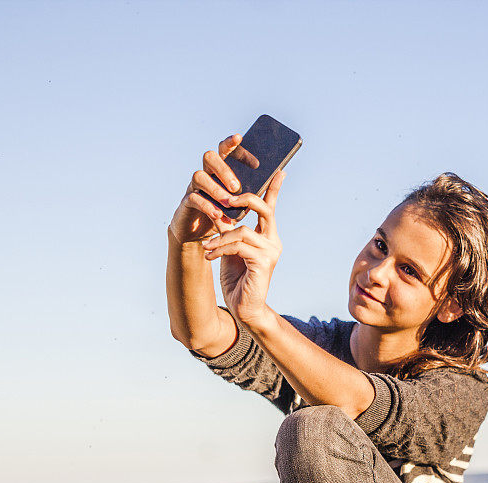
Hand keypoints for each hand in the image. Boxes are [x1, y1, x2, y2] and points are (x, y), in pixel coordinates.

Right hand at [169, 133, 256, 242]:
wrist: (204, 238)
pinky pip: (194, 198)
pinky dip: (207, 205)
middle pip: (209, 157)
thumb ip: (256, 189)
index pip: (225, 150)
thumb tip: (280, 174)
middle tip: (237, 186)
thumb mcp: (244, 203)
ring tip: (229, 203)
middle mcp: (207, 173)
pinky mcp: (187, 202)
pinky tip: (218, 214)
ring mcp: (195, 186)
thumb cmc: (227, 216)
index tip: (243, 144)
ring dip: (216, 189)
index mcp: (221, 170)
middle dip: (224, 169)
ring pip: (199, 176)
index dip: (232, 145)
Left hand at [201, 169, 286, 327]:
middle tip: (229, 199)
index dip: (274, 188)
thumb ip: (230, 230)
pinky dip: (221, 248)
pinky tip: (210, 255)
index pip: (271, 207)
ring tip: (207, 248)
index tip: (280, 169)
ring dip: (220, 237)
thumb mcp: (230, 249)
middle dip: (244, 200)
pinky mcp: (263, 263)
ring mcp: (270, 252)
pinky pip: (239, 245)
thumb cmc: (237, 279)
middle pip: (264, 208)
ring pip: (243, 230)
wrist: (244, 308)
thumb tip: (219, 208)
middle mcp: (273, 241)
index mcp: (267, 236)